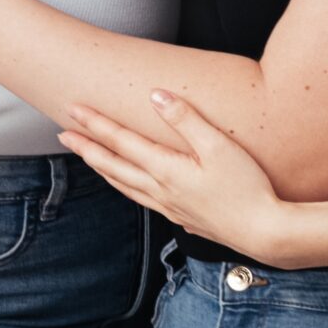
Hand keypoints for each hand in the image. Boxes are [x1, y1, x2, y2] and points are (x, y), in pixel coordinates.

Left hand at [60, 93, 299, 259]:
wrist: (263, 231)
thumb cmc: (247, 187)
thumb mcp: (219, 147)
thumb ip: (186, 120)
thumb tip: (156, 96)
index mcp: (166, 169)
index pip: (121, 141)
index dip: (95, 123)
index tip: (73, 108)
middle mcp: (160, 190)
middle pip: (113, 166)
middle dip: (86, 148)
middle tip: (63, 135)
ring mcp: (169, 207)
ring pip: (124, 185)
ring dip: (102, 169)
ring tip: (88, 158)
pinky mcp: (182, 217)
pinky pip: (141, 199)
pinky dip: (125, 187)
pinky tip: (129, 186)